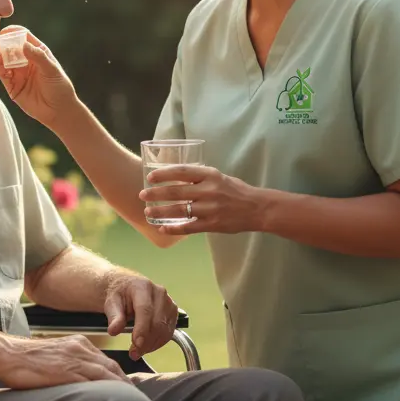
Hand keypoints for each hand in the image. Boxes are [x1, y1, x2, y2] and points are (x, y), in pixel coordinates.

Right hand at [0, 27, 78, 129]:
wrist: (58, 111)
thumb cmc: (59, 88)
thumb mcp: (52, 70)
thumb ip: (38, 57)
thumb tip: (24, 45)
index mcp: (38, 52)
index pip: (23, 37)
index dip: (14, 32)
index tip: (5, 32)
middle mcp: (26, 60)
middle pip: (10, 47)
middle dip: (2, 45)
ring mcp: (18, 72)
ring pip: (3, 60)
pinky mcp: (12, 85)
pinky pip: (2, 75)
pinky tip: (2, 71)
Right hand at [0, 334, 129, 387]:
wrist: (8, 354)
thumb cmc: (26, 359)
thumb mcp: (55, 355)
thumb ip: (70, 363)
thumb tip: (79, 379)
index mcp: (79, 344)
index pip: (106, 362)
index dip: (119, 376)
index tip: (127, 388)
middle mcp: (81, 349)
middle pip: (112, 368)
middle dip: (126, 384)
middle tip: (137, 399)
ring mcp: (74, 360)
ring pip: (106, 375)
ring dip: (121, 390)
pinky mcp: (66, 373)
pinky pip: (91, 384)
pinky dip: (105, 393)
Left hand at [103, 270, 180, 360]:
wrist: (127, 288)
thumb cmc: (119, 295)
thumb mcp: (111, 303)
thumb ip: (114, 317)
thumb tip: (114, 331)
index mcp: (142, 286)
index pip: (145, 310)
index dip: (142, 328)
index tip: (136, 344)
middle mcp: (159, 293)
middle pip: (157, 322)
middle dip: (146, 341)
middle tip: (133, 353)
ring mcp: (168, 303)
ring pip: (164, 329)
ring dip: (152, 345)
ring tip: (137, 352)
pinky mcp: (172, 313)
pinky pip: (168, 332)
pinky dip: (157, 343)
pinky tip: (146, 347)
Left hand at [139, 165, 266, 234]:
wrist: (257, 208)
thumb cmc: (237, 191)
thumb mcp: (220, 177)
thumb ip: (201, 178)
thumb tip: (178, 179)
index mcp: (211, 175)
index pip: (182, 172)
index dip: (164, 174)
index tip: (150, 177)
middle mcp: (209, 190)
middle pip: (176, 192)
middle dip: (156, 194)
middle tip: (142, 195)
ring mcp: (210, 208)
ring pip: (179, 210)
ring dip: (160, 211)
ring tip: (148, 212)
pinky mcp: (212, 224)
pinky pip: (188, 227)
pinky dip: (173, 228)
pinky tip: (162, 228)